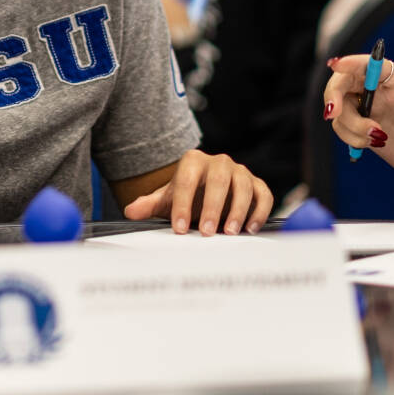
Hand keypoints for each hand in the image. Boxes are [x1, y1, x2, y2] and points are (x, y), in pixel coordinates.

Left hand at [123, 150, 274, 234]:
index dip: (182, 204)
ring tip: (229, 233)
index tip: (178, 228)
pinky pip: (263, 194)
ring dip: (238, 210)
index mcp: (193, 162)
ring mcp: (240, 172)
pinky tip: (250, 229)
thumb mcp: (167, 200)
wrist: (205, 192)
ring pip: (243, 186)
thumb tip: (130, 211)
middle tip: (206, 232)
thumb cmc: (186, 197)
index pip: (186, 180)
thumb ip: (149, 205)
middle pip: (218, 180)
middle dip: (212, 207)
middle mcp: (218, 163)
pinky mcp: (257, 184)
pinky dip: (259, 211)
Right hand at [323, 55, 393, 175]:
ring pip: (340, 109)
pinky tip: (373, 144)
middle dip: (333, 94)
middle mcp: (376, 90)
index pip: (370, 64)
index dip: (352, 62)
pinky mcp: (359, 126)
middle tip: (334, 112)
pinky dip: (351, 138)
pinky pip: (341, 127)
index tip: (335, 65)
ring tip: (378, 139)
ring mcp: (366, 108)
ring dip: (351, 126)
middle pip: (343, 80)